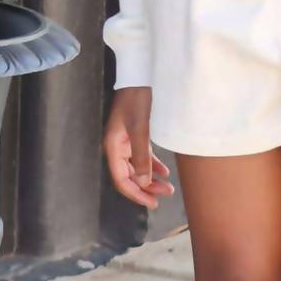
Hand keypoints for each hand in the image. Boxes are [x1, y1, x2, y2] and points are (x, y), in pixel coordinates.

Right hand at [103, 86, 174, 209]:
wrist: (138, 78)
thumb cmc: (136, 101)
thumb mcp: (140, 128)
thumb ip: (142, 155)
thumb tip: (144, 182)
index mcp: (112, 148)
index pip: (121, 179)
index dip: (135, 193)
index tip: (151, 203)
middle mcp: (116, 148)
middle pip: (129, 176)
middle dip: (146, 188)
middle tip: (165, 195)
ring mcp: (125, 143)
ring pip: (137, 168)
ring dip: (151, 179)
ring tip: (168, 188)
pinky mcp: (134, 137)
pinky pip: (142, 157)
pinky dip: (152, 166)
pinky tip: (164, 173)